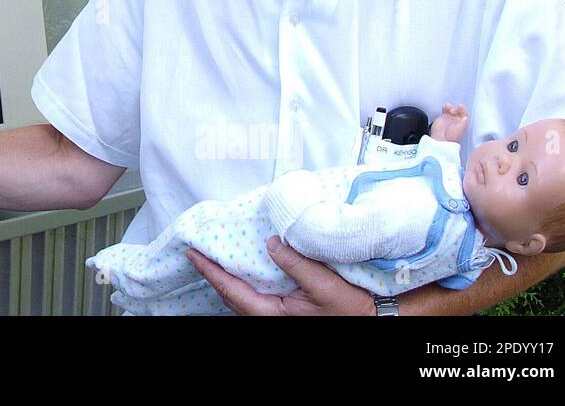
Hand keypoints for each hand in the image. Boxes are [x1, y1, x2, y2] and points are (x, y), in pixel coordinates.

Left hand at [186, 236, 375, 314]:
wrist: (372, 320)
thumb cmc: (350, 309)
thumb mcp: (324, 284)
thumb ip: (295, 263)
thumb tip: (271, 243)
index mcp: (270, 314)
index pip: (230, 289)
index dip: (209, 270)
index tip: (192, 253)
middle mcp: (267, 319)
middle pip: (229, 297)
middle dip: (212, 275)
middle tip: (197, 253)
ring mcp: (275, 319)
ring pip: (239, 301)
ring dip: (225, 282)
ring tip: (213, 261)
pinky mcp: (283, 316)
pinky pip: (252, 301)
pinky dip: (240, 287)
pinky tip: (241, 275)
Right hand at [430, 103, 468, 142]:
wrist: (440, 138)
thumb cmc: (450, 136)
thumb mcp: (459, 130)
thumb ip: (463, 123)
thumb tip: (466, 117)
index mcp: (462, 123)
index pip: (464, 114)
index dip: (463, 109)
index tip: (460, 106)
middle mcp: (456, 120)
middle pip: (458, 111)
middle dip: (457, 108)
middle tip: (454, 107)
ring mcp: (449, 118)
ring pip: (451, 109)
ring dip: (450, 107)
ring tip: (448, 107)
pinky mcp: (443, 117)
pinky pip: (445, 110)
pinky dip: (445, 107)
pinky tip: (444, 107)